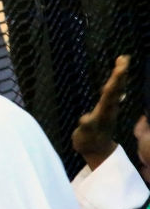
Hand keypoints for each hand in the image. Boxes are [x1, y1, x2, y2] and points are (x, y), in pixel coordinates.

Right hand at [72, 55, 128, 169]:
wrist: (96, 151)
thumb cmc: (87, 142)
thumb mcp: (84, 136)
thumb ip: (86, 127)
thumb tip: (85, 118)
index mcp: (104, 112)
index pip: (111, 93)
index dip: (116, 80)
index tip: (120, 67)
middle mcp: (109, 108)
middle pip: (116, 88)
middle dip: (120, 73)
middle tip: (124, 58)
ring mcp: (109, 108)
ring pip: (116, 89)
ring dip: (120, 75)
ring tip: (122, 62)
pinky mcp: (107, 109)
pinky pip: (113, 92)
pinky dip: (116, 82)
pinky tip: (119, 75)